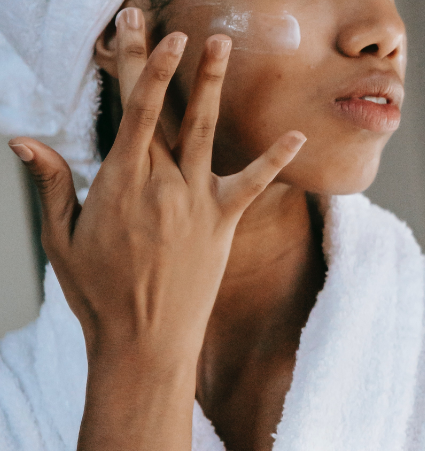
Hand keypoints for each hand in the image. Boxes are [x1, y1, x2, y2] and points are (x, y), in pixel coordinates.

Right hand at [8, 8, 304, 450]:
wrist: (144, 342)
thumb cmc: (99, 296)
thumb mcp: (63, 240)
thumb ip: (52, 185)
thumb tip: (24, 140)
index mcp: (120, 182)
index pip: (130, 108)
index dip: (137, 64)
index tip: (140, 27)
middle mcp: (162, 183)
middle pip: (165, 110)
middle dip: (163, 60)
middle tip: (165, 20)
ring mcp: (196, 202)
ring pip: (207, 132)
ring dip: (214, 85)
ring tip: (223, 44)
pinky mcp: (222, 225)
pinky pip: (253, 185)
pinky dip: (274, 160)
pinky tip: (295, 134)